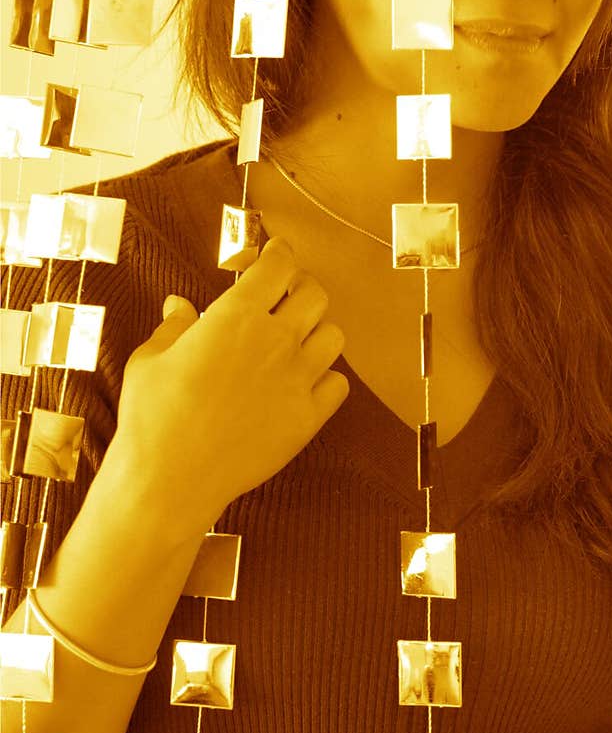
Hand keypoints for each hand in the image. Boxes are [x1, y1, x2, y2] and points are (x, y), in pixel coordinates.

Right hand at [113, 236, 348, 535]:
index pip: (279, 266)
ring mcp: (297, 379)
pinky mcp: (308, 417)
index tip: (278, 253)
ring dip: (316, 332)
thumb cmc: (152, 415)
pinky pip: (338, 384)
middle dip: (302, 289)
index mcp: (237, 316)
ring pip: (333, 336)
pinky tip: (305, 382)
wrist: (170, 479)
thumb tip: (179, 305)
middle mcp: (275, 340)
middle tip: (287, 297)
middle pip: (315, 294)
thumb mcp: (152, 360)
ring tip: (297, 341)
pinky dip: (326, 378)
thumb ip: (174, 327)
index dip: (281, 254)